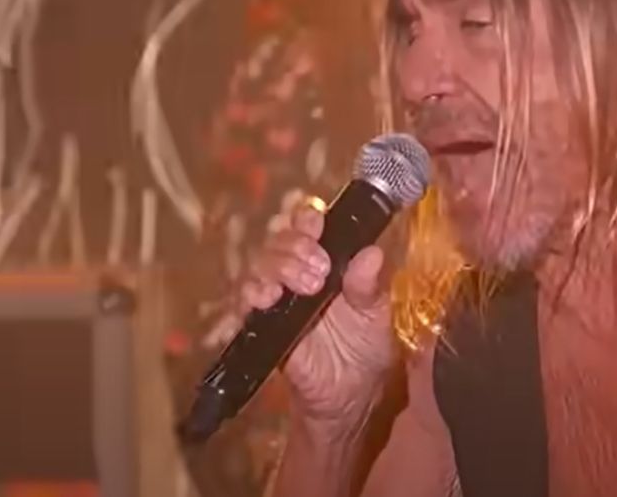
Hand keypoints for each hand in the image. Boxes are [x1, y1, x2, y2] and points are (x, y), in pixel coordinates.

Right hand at [239, 200, 396, 424]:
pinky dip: (248, 296)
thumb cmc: (366, 348)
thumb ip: (369, 286)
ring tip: (305, 287)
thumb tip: (372, 254)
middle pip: (277, 238)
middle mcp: (297, 271)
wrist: (351, 397)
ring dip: (277, 267)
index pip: (306, 223)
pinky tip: (266, 299)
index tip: (317, 227)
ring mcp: (276, 298)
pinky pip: (241, 304)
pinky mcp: (260, 327)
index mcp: (326, 259)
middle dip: (295, 245)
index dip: (305, 218)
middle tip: (319, 269)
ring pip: (258, 265)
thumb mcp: (376, 316)